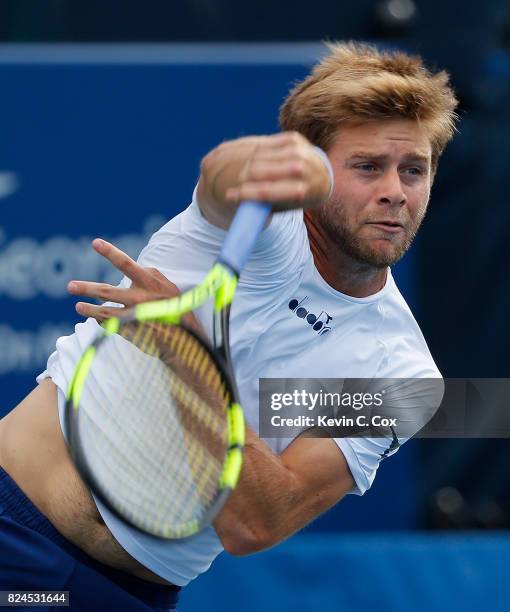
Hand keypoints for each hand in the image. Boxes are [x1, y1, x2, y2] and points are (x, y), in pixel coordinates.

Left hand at [68, 239, 180, 322]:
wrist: (188, 333)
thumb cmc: (176, 305)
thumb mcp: (166, 285)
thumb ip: (148, 277)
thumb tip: (135, 269)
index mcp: (148, 282)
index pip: (125, 263)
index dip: (109, 252)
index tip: (95, 243)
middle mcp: (139, 298)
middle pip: (107, 291)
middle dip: (86, 288)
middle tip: (70, 286)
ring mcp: (134, 316)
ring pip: (105, 312)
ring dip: (90, 309)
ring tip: (78, 306)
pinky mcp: (132, 331)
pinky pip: (112, 324)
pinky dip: (103, 321)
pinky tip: (96, 318)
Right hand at [198, 132, 332, 228]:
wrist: (321, 177)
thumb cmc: (294, 197)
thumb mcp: (282, 206)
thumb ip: (263, 203)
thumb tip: (236, 201)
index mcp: (301, 191)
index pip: (268, 191)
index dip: (246, 194)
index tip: (229, 196)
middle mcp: (302, 168)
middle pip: (260, 171)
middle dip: (242, 178)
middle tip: (232, 184)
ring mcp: (300, 150)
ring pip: (259, 155)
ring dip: (246, 165)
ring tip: (240, 175)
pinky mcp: (295, 138)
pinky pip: (265, 144)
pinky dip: (255, 153)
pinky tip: (251, 161)